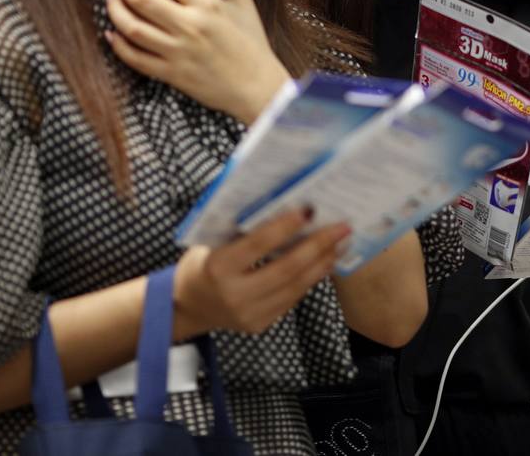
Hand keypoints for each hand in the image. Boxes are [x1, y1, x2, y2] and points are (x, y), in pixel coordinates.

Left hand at [105, 0, 289, 123]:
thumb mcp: (244, 3)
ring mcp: (177, 52)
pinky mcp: (170, 73)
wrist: (257, 89)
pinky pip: (134, 58)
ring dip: (115, 9)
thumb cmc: (252, 44)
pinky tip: (113, 32)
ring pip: (131, 27)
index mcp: (207, 5)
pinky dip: (118, 44)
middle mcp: (189, 26)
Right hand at [175, 209, 350, 337]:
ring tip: (341, 243)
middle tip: (342, 227)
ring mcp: (248, 314)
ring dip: (323, 263)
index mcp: (217, 268)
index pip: (257, 245)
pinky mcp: (260, 325)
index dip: (284, 227)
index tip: (309, 210)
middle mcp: (234, 295)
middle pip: (286, 269)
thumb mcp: (212, 242)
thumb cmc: (203, 264)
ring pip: (295, 287)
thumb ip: (242, 229)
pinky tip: (326, 262)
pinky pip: (292, 299)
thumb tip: (283, 204)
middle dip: (318, 246)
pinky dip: (312, 279)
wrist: (187, 307)